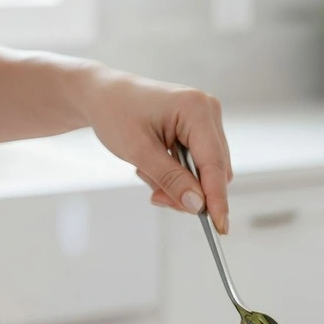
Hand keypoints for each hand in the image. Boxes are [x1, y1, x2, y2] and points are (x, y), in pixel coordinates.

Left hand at [81, 68, 232, 233]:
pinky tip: (153, 166)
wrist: (103, 95)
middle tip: (156, 197)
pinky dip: (177, 175)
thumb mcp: (139, 151)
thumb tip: (197, 205)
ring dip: (179, 184)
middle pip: (215, 171)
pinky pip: (197, 165)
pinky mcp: (198, 130)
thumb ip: (170, 179)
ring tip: (146, 173)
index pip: (214, 164)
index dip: (217, 198)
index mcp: (196, 109)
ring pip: (206, 172)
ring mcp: (205, 120)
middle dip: (188, 192)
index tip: (220, 227)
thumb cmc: (116, 113)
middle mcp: (208, 112)